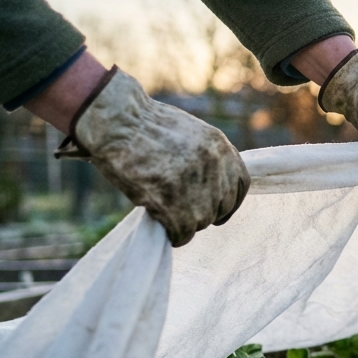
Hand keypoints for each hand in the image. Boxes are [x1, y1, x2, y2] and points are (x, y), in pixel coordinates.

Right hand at [56, 67, 249, 246]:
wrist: (117, 122)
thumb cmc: (142, 124)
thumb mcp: (188, 133)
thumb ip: (204, 158)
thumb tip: (207, 184)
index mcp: (221, 147)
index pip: (240, 185)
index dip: (230, 201)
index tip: (219, 209)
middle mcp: (216, 168)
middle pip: (223, 206)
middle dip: (206, 212)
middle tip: (184, 211)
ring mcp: (198, 188)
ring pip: (202, 221)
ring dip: (186, 222)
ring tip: (167, 213)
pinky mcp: (176, 205)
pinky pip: (183, 232)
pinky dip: (175, 235)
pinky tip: (165, 228)